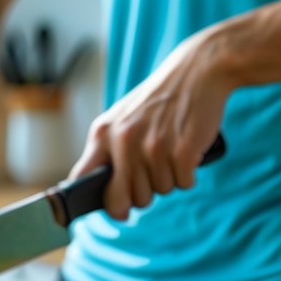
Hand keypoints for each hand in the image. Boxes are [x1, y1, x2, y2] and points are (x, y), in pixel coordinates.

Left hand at [69, 28, 235, 219]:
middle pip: (128, 198)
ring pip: (159, 192)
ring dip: (169, 179)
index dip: (98, 201)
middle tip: (154, 175)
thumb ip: (110, 151)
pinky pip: (184, 184)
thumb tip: (108, 199)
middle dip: (142, 195)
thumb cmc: (159, 101)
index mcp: (103, 133)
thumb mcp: (123, 118)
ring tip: (172, 151)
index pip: (83, 178)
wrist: (197, 70)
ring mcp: (153, 147)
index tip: (114, 210)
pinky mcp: (182, 151)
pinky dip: (189, 176)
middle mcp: (124, 141)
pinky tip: (188, 154)